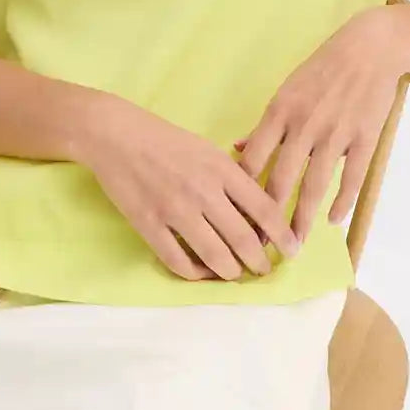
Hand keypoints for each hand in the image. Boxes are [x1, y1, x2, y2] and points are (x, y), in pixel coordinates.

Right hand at [78, 103, 301, 281]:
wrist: (117, 135)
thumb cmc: (166, 140)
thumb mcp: (207, 150)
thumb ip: (232, 178)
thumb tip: (255, 212)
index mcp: (221, 169)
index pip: (264, 209)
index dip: (282, 235)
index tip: (292, 250)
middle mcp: (203, 192)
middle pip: (243, 239)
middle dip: (259, 262)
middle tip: (263, 270)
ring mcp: (175, 210)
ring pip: (215, 256)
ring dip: (231, 272)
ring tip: (235, 274)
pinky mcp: (149, 225)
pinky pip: (178, 261)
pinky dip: (194, 273)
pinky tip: (201, 271)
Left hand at [234, 10, 404, 242]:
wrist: (370, 49)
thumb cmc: (323, 69)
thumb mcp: (286, 90)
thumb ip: (264, 124)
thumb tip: (237, 149)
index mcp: (280, 112)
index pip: (253, 161)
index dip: (242, 192)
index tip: (235, 217)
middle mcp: (304, 125)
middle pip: (280, 180)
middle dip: (268, 218)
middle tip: (260, 245)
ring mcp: (336, 133)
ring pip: (314, 185)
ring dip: (302, 219)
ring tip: (294, 245)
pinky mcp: (364, 137)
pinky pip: (351, 178)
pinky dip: (341, 202)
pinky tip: (333, 221)